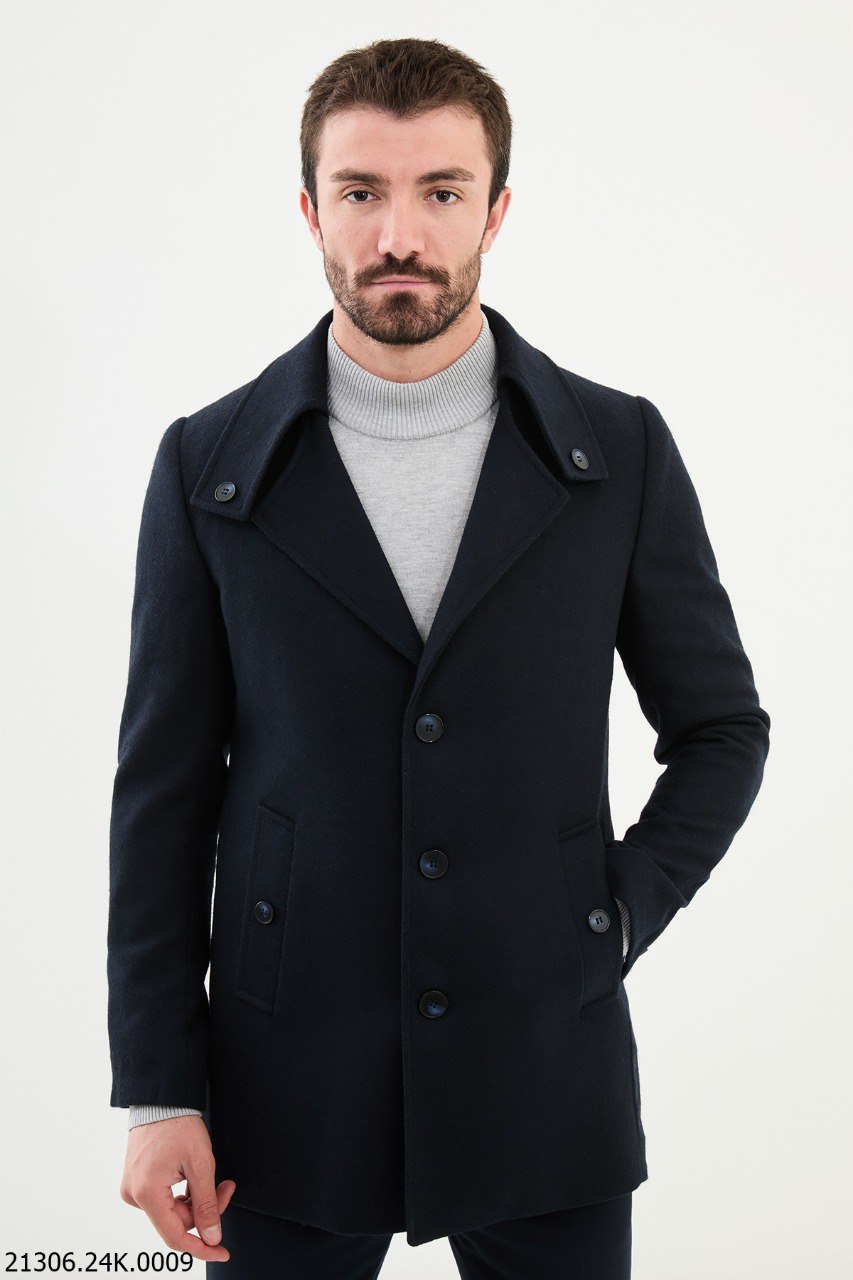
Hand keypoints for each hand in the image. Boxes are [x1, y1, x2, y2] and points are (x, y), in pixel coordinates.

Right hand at [119, 1114, 235, 1262]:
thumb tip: (212, 1238)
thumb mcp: (201, 1164)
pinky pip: (163, 1199)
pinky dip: (184, 1193)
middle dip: (205, 1210)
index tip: (222, 1251)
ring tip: (216, 1179)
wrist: (162, 1100)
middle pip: (176, 1221)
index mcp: (146, 1193)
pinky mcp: (136, 1181)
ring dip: (196, 1200)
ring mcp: (132, 1188)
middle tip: (227, 1188)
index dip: (201, 1247)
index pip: (175, 1237)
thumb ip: (206, 1204)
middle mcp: (133, 1195)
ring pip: (171, 1211)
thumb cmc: (179, 1125)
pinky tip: (195, 1177)